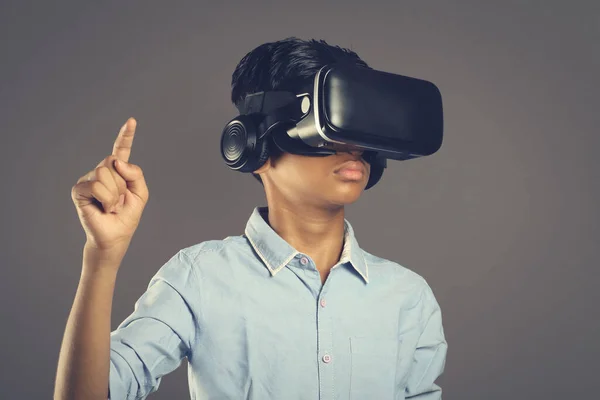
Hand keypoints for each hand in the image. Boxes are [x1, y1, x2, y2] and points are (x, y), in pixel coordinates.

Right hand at [71, 118, 148, 256]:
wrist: (115, 236)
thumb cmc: (126, 216)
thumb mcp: (140, 194)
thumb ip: (136, 174)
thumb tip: (117, 161)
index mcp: (118, 171)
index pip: (121, 150)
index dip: (126, 135)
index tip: (132, 121)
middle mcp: (101, 171)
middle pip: (113, 162)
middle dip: (121, 184)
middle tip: (118, 200)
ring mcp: (89, 178)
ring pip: (105, 173)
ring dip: (114, 193)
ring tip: (111, 205)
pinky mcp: (78, 189)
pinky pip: (96, 185)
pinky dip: (106, 199)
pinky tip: (103, 208)